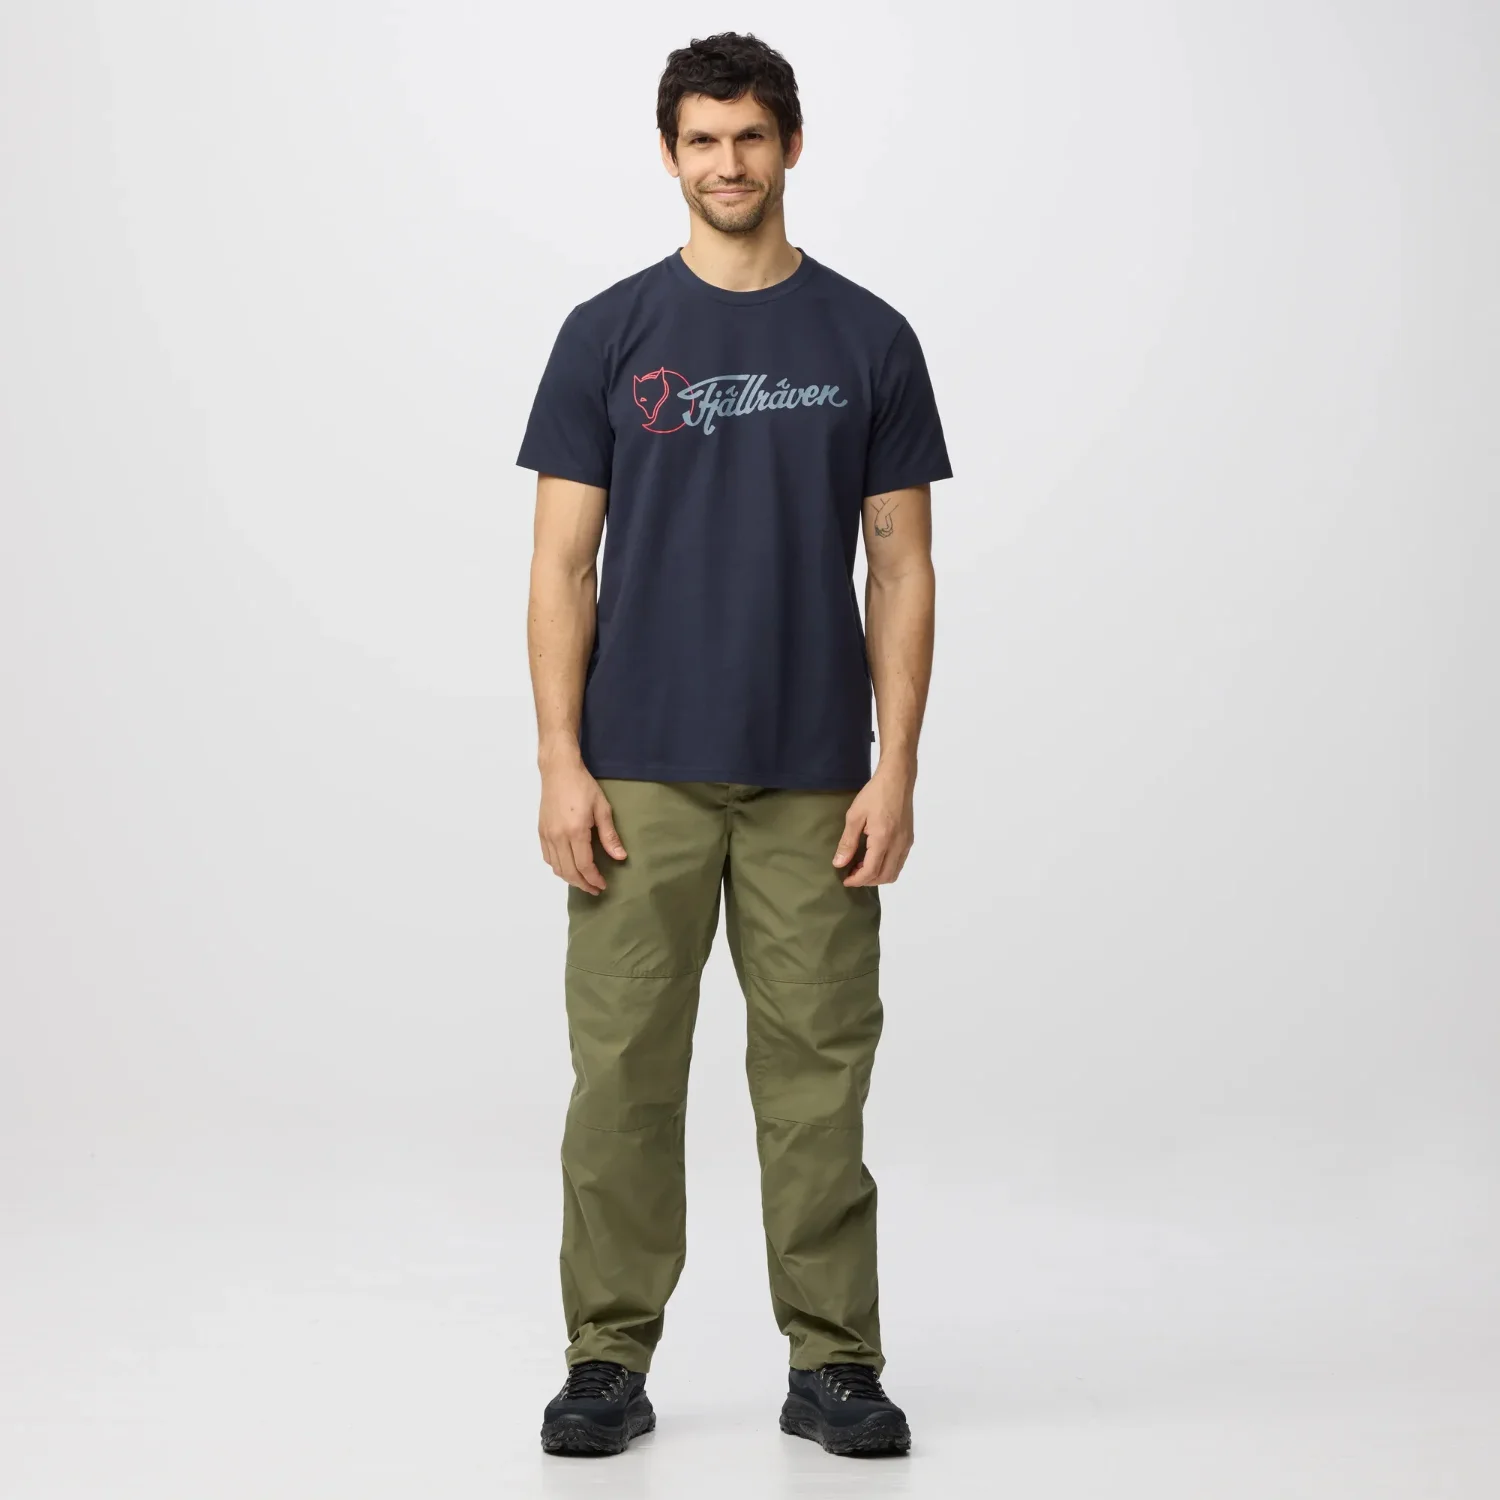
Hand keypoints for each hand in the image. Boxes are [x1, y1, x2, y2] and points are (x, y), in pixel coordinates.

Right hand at [538, 755, 626, 893]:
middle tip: (595, 889)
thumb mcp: (602, 808)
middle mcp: (558, 837)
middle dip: (583, 884)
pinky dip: (558, 867)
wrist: (559, 771)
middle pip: (569, 871)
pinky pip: (548, 857)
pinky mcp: (541, 832)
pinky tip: (568, 867)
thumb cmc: (583, 787)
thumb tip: (620, 857)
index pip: (584, 865)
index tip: (603, 885)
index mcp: (575, 832)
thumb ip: (609, 835)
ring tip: (583, 881)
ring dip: (570, 878)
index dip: (594, 879)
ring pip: (556, 867)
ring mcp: (547, 835)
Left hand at [832, 762, 914, 886]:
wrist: (898, 779)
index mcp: (883, 840)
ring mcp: (906, 843)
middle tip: (852, 873)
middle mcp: (898, 845)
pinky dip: (887, 867)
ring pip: (894, 872)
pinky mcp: (909, 839)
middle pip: (884, 877)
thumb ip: (847, 842)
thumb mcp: (855, 816)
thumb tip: (839, 863)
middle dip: (867, 880)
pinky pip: (899, 862)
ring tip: (862, 866)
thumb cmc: (875, 794)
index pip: (871, 871)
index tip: (845, 880)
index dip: (857, 880)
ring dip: (878, 876)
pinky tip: (875, 857)